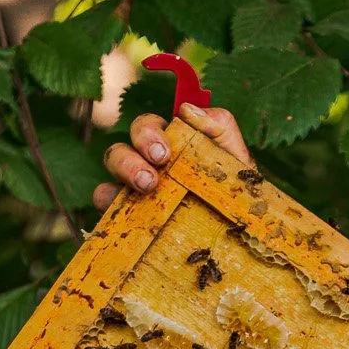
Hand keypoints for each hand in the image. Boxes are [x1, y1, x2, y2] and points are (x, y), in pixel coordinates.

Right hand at [92, 103, 253, 211]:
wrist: (243, 237)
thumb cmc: (237, 195)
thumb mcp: (236, 159)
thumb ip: (221, 126)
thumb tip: (187, 110)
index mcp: (169, 146)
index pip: (148, 128)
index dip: (149, 134)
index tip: (164, 154)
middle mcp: (147, 164)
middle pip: (124, 146)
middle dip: (134, 156)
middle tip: (154, 175)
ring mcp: (134, 190)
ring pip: (113, 167)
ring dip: (125, 171)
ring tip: (146, 188)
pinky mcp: (127, 217)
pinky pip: (106, 204)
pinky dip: (108, 203)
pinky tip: (122, 213)